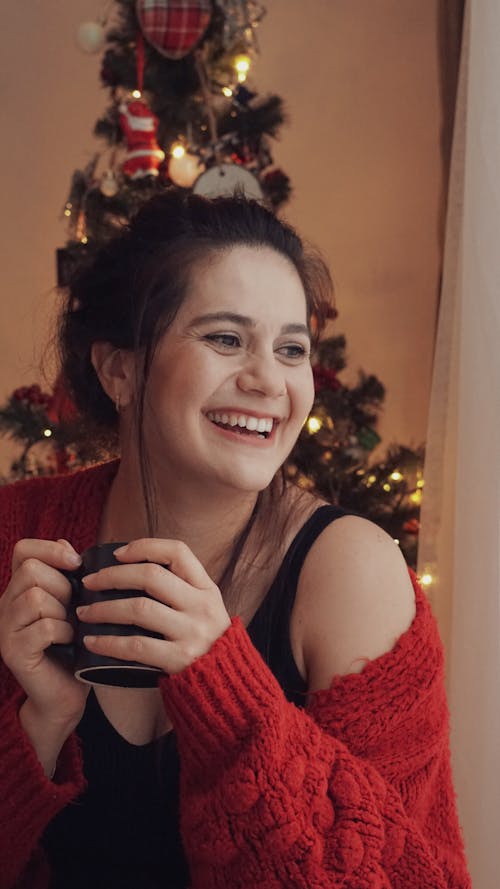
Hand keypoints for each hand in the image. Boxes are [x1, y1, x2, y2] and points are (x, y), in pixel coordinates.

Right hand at [0, 538, 89, 727]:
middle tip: (74, 608)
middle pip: (31, 570)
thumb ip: (68, 575)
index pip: (23, 549)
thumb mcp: (74, 604)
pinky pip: (43, 627)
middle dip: (62, 586)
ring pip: (36, 597)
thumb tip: (67, 546)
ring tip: (70, 627)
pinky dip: (64, 632)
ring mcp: (5, 628)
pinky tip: (69, 642)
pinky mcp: (13, 651)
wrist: (65, 694)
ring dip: (63, 611)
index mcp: (21, 588)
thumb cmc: (74, 646)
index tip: (76, 564)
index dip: (50, 549)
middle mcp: (6, 604)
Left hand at [78, 539, 231, 674]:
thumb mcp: (204, 610)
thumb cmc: (204, 644)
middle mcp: (202, 606)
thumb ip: (179, 590)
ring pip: (139, 608)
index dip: (145, 547)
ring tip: (84, 613)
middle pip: (151, 576)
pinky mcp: (180, 659)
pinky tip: (92, 641)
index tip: (117, 554)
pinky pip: (136, 645)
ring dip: (104, 608)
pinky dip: (109, 642)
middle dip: (112, 575)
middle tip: (89, 582)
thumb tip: (131, 567)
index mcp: (207, 589)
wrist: (224, 686)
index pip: (177, 552)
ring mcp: (193, 632)